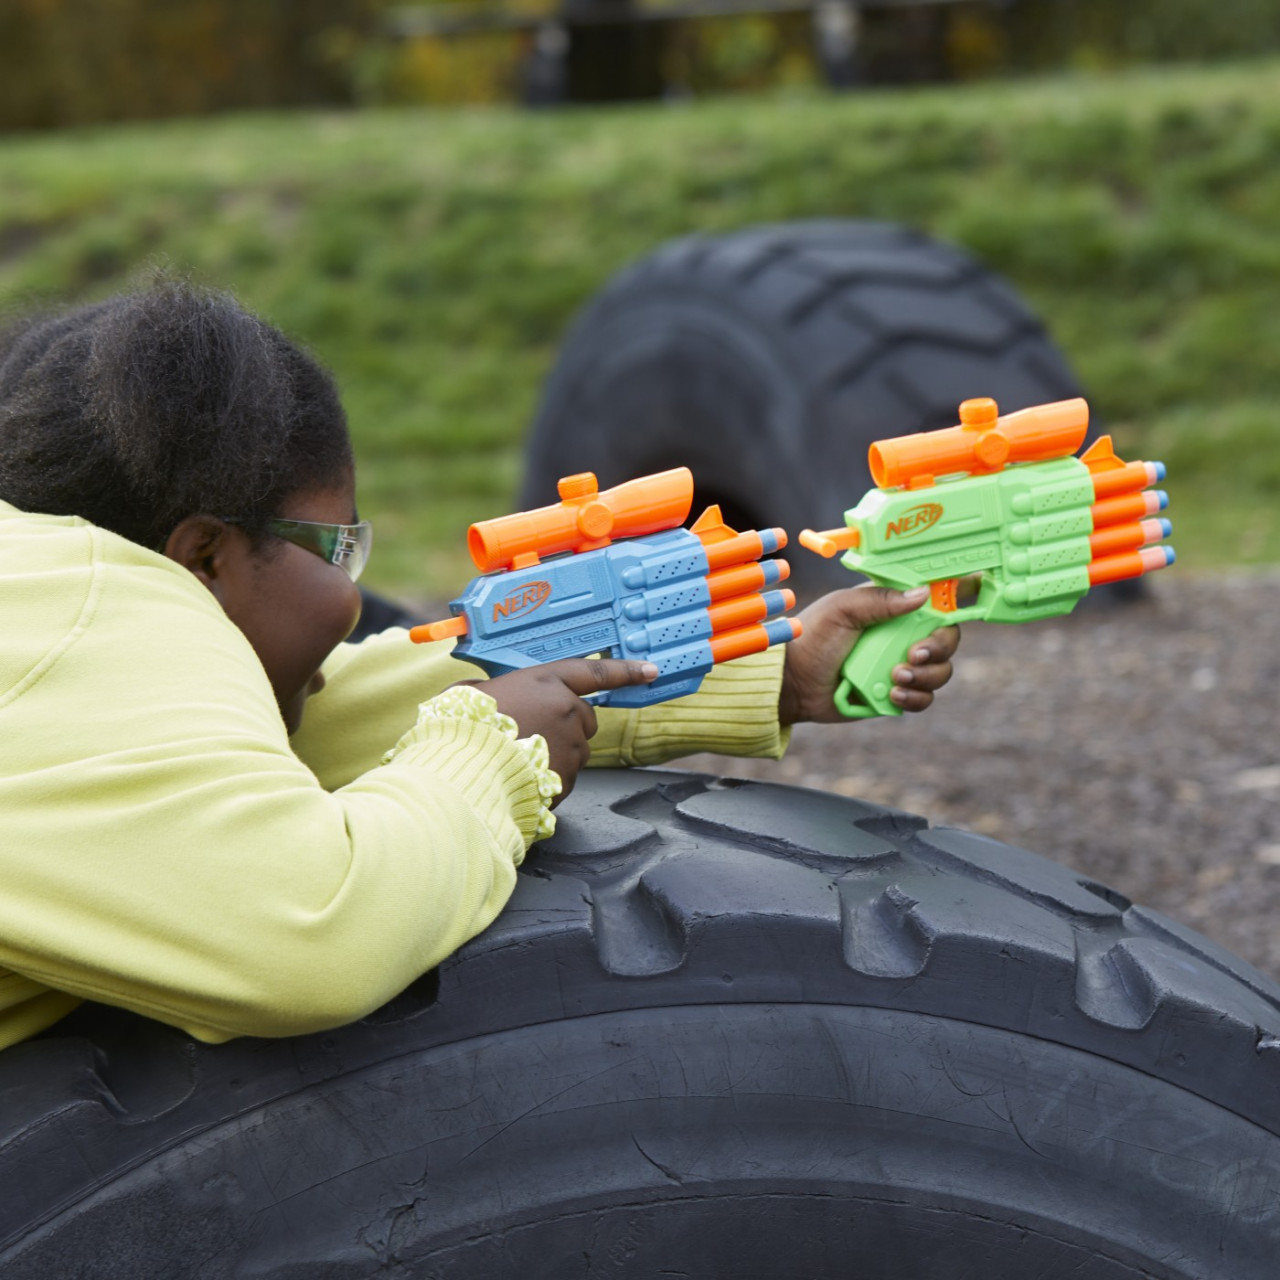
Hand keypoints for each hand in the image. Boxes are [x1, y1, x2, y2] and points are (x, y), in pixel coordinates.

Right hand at [463, 658, 657, 798]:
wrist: (462, 771)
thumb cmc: (462, 728)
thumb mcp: (468, 693)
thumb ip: (488, 689)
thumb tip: (478, 693)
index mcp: (545, 682)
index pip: (594, 673)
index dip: (625, 671)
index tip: (650, 671)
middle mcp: (566, 711)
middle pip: (585, 720)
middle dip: (567, 727)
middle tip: (532, 734)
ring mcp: (570, 747)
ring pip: (575, 752)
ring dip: (556, 756)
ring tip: (518, 759)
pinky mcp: (567, 779)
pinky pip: (564, 779)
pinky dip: (548, 781)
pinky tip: (520, 778)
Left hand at [779, 585, 958, 725]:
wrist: (794, 682)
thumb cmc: (813, 638)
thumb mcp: (842, 610)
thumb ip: (880, 600)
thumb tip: (923, 594)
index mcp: (893, 608)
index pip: (935, 603)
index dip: (953, 606)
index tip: (953, 613)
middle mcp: (903, 636)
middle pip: (947, 640)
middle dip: (938, 649)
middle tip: (913, 655)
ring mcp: (903, 665)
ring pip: (941, 672)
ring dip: (926, 676)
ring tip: (895, 677)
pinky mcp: (897, 693)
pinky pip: (924, 698)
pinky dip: (915, 698)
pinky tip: (892, 695)